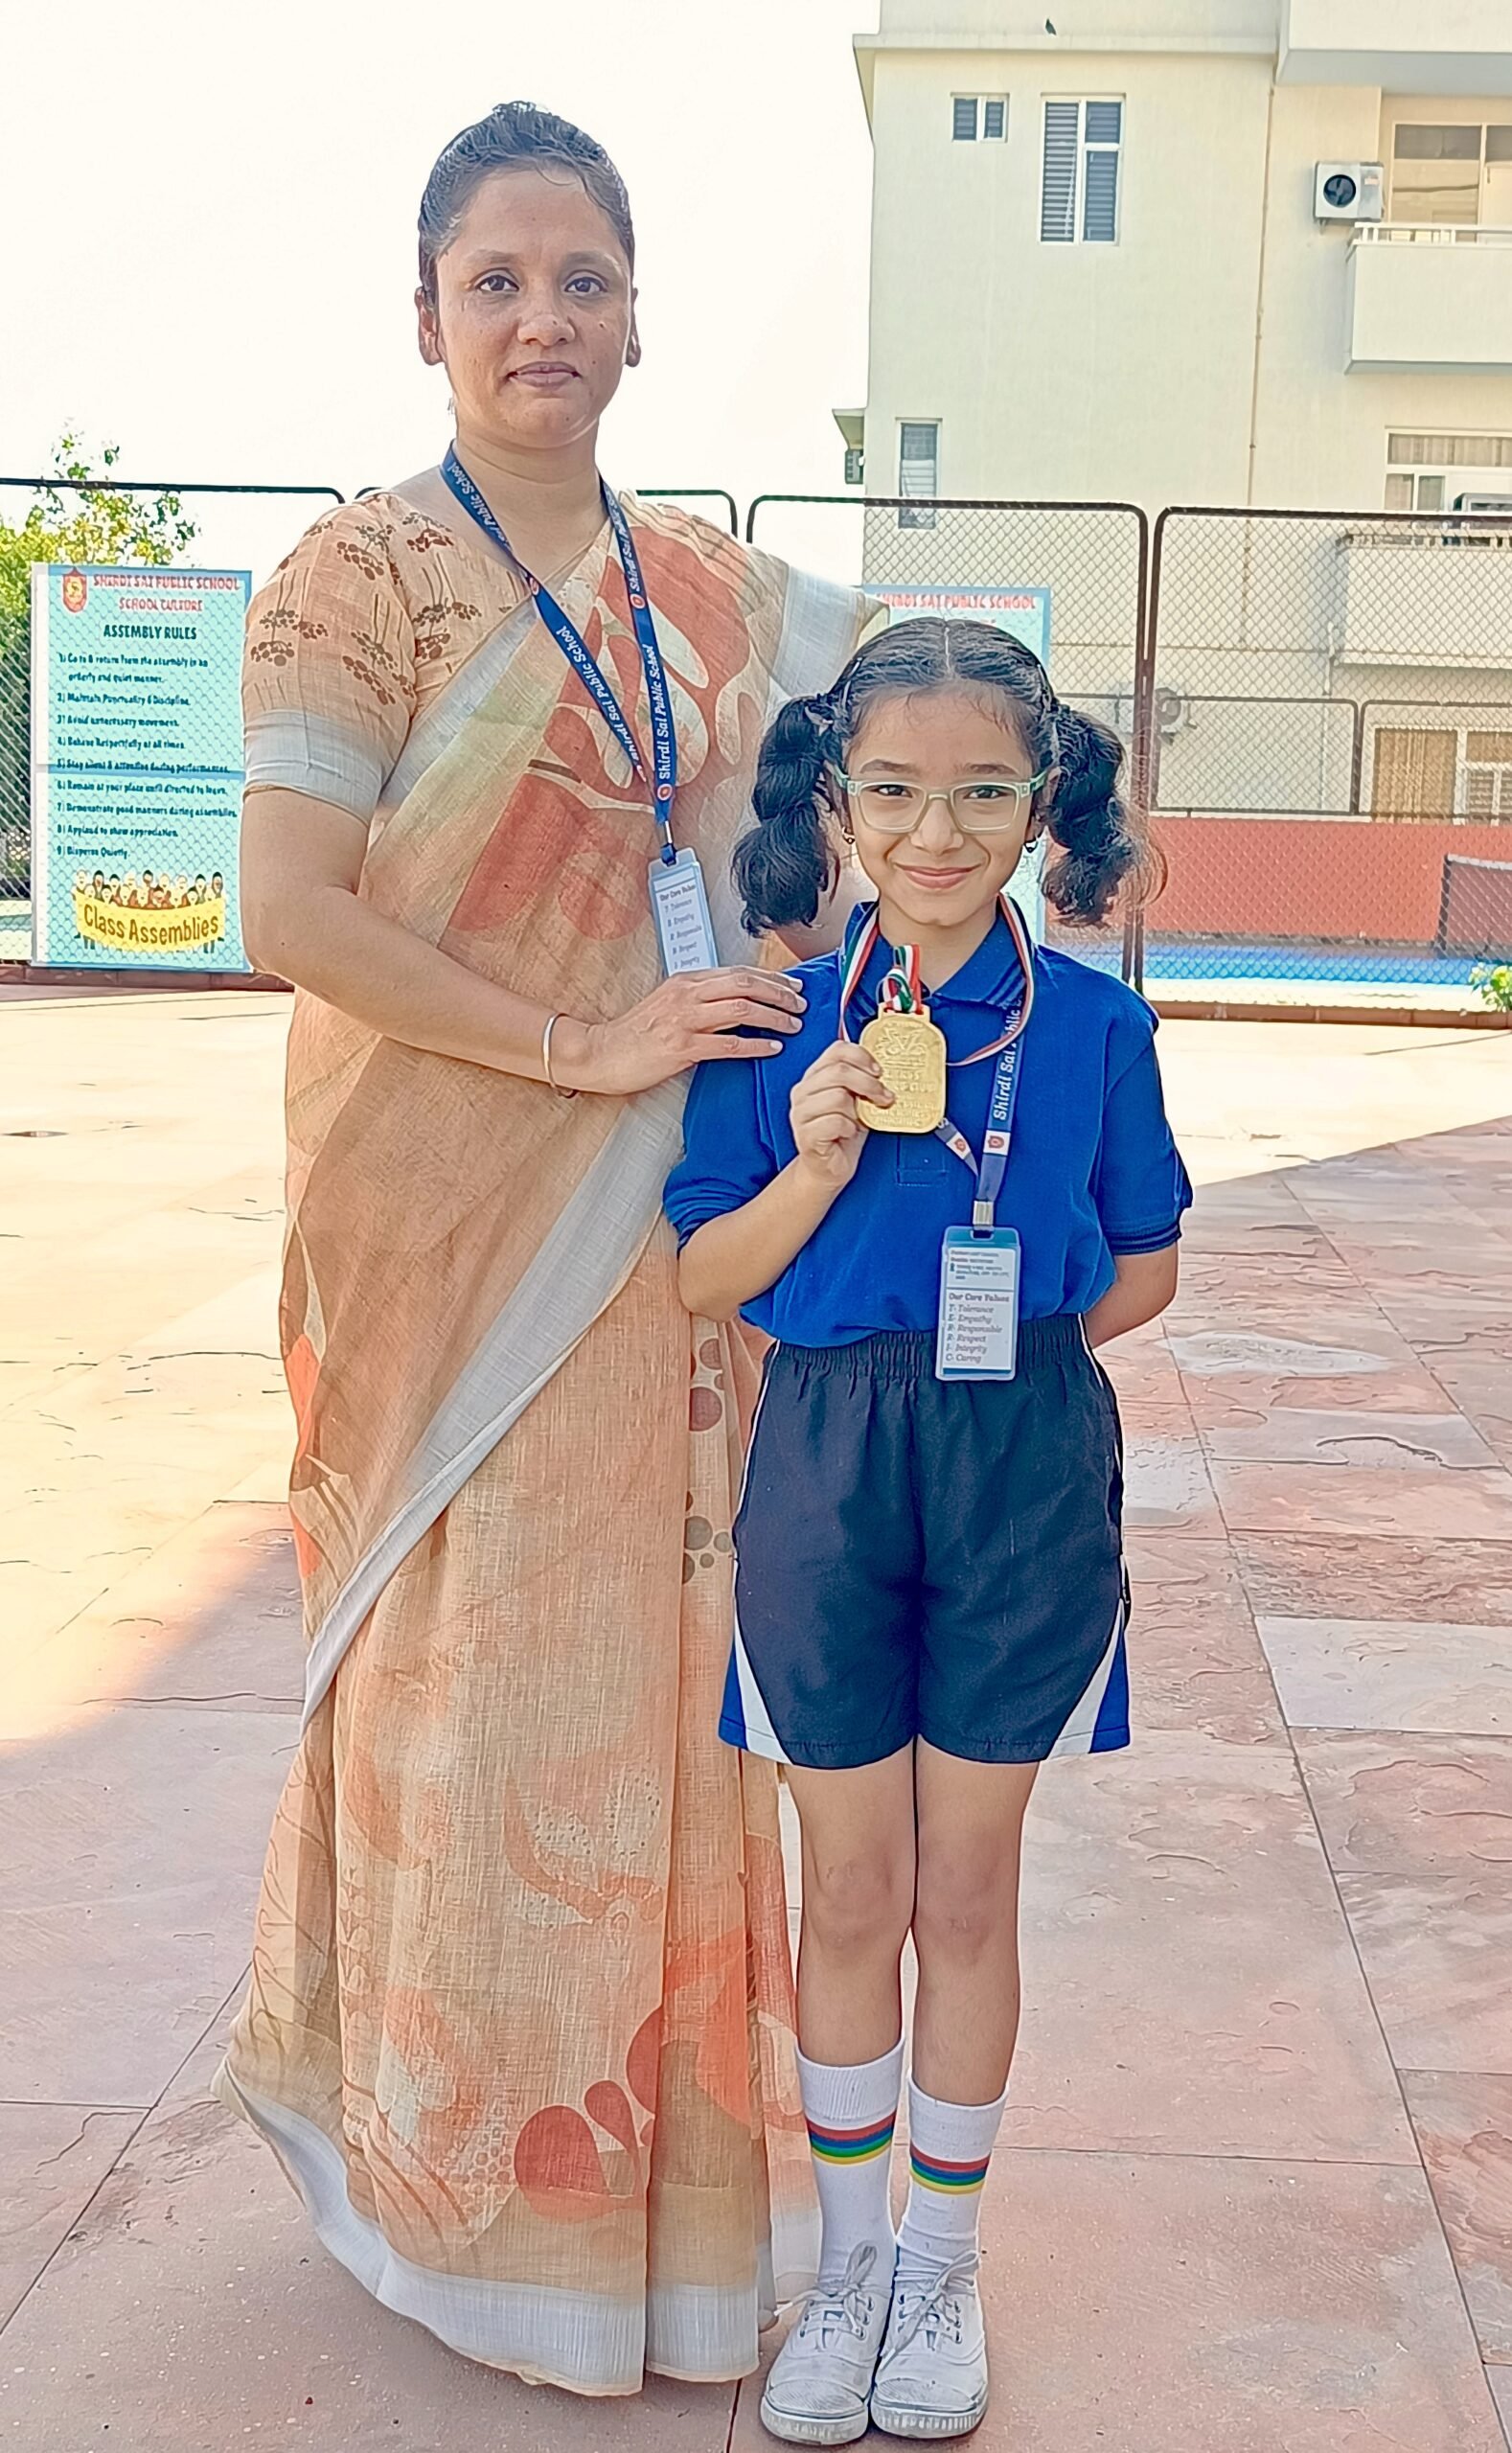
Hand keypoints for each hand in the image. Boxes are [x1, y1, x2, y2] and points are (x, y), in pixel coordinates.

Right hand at [555, 969, 806, 1096]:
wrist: (602, 1052)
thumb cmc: (636, 1033)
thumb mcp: (669, 1004)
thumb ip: (700, 998)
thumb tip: (738, 1001)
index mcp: (687, 981)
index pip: (739, 973)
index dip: (771, 979)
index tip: (794, 988)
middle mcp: (688, 994)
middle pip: (746, 985)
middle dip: (780, 994)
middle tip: (802, 1005)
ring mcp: (684, 1020)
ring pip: (742, 1009)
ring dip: (774, 1017)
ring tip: (794, 1026)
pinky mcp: (682, 1047)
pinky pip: (729, 1043)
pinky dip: (756, 1045)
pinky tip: (773, 1049)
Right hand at [789, 1039, 890, 1189]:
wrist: (829, 1169)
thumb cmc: (843, 1133)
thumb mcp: (856, 1100)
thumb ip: (861, 1080)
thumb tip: (882, 1063)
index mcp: (814, 1076)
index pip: (837, 1050)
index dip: (862, 1057)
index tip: (879, 1071)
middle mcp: (803, 1091)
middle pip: (839, 1071)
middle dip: (869, 1084)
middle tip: (884, 1097)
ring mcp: (801, 1113)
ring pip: (837, 1096)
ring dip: (857, 1110)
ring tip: (860, 1120)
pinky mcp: (805, 1135)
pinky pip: (835, 1122)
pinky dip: (849, 1128)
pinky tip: (849, 1133)